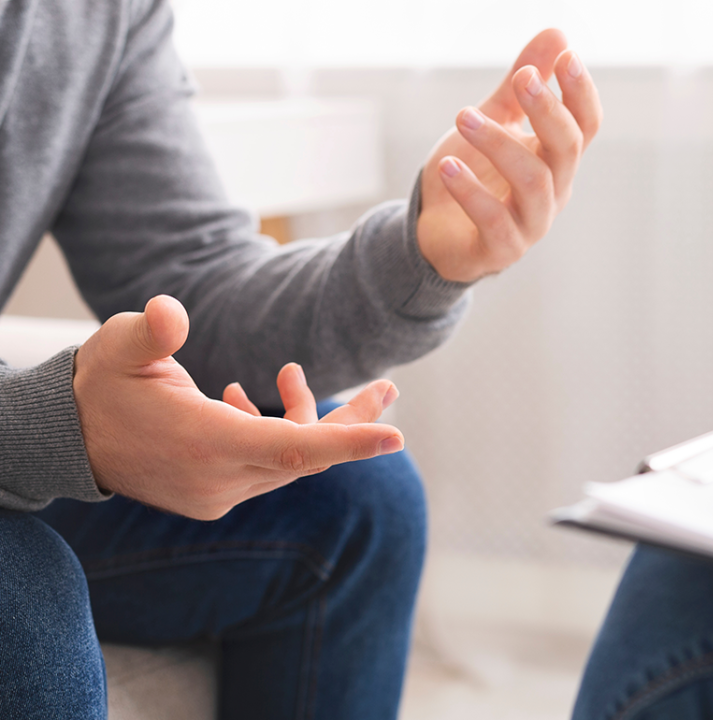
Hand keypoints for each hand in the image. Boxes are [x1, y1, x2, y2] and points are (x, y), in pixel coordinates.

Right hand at [74, 295, 403, 520]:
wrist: (68, 442)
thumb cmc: (99, 385)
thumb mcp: (117, 347)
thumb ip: (149, 332)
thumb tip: (170, 313)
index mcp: (205, 443)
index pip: (292, 448)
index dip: (347, 441)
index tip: (396, 436)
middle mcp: (219, 478)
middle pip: (307, 455)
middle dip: (351, 422)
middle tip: (389, 388)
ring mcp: (218, 493)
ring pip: (289, 461)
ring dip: (310, 421)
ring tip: (294, 374)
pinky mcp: (216, 494)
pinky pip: (266, 465)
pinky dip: (275, 433)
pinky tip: (250, 397)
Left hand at [416, 28, 602, 281]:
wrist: (436, 232)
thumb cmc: (473, 175)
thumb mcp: (494, 121)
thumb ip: (520, 86)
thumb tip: (558, 35)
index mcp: (556, 160)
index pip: (585, 126)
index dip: (580, 93)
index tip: (566, 57)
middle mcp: (553, 192)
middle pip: (566, 149)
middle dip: (547, 110)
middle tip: (522, 78)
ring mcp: (530, 224)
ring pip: (532, 181)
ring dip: (498, 144)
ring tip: (463, 117)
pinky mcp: (501, 249)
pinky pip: (493, 220)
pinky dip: (470, 191)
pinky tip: (448, 165)